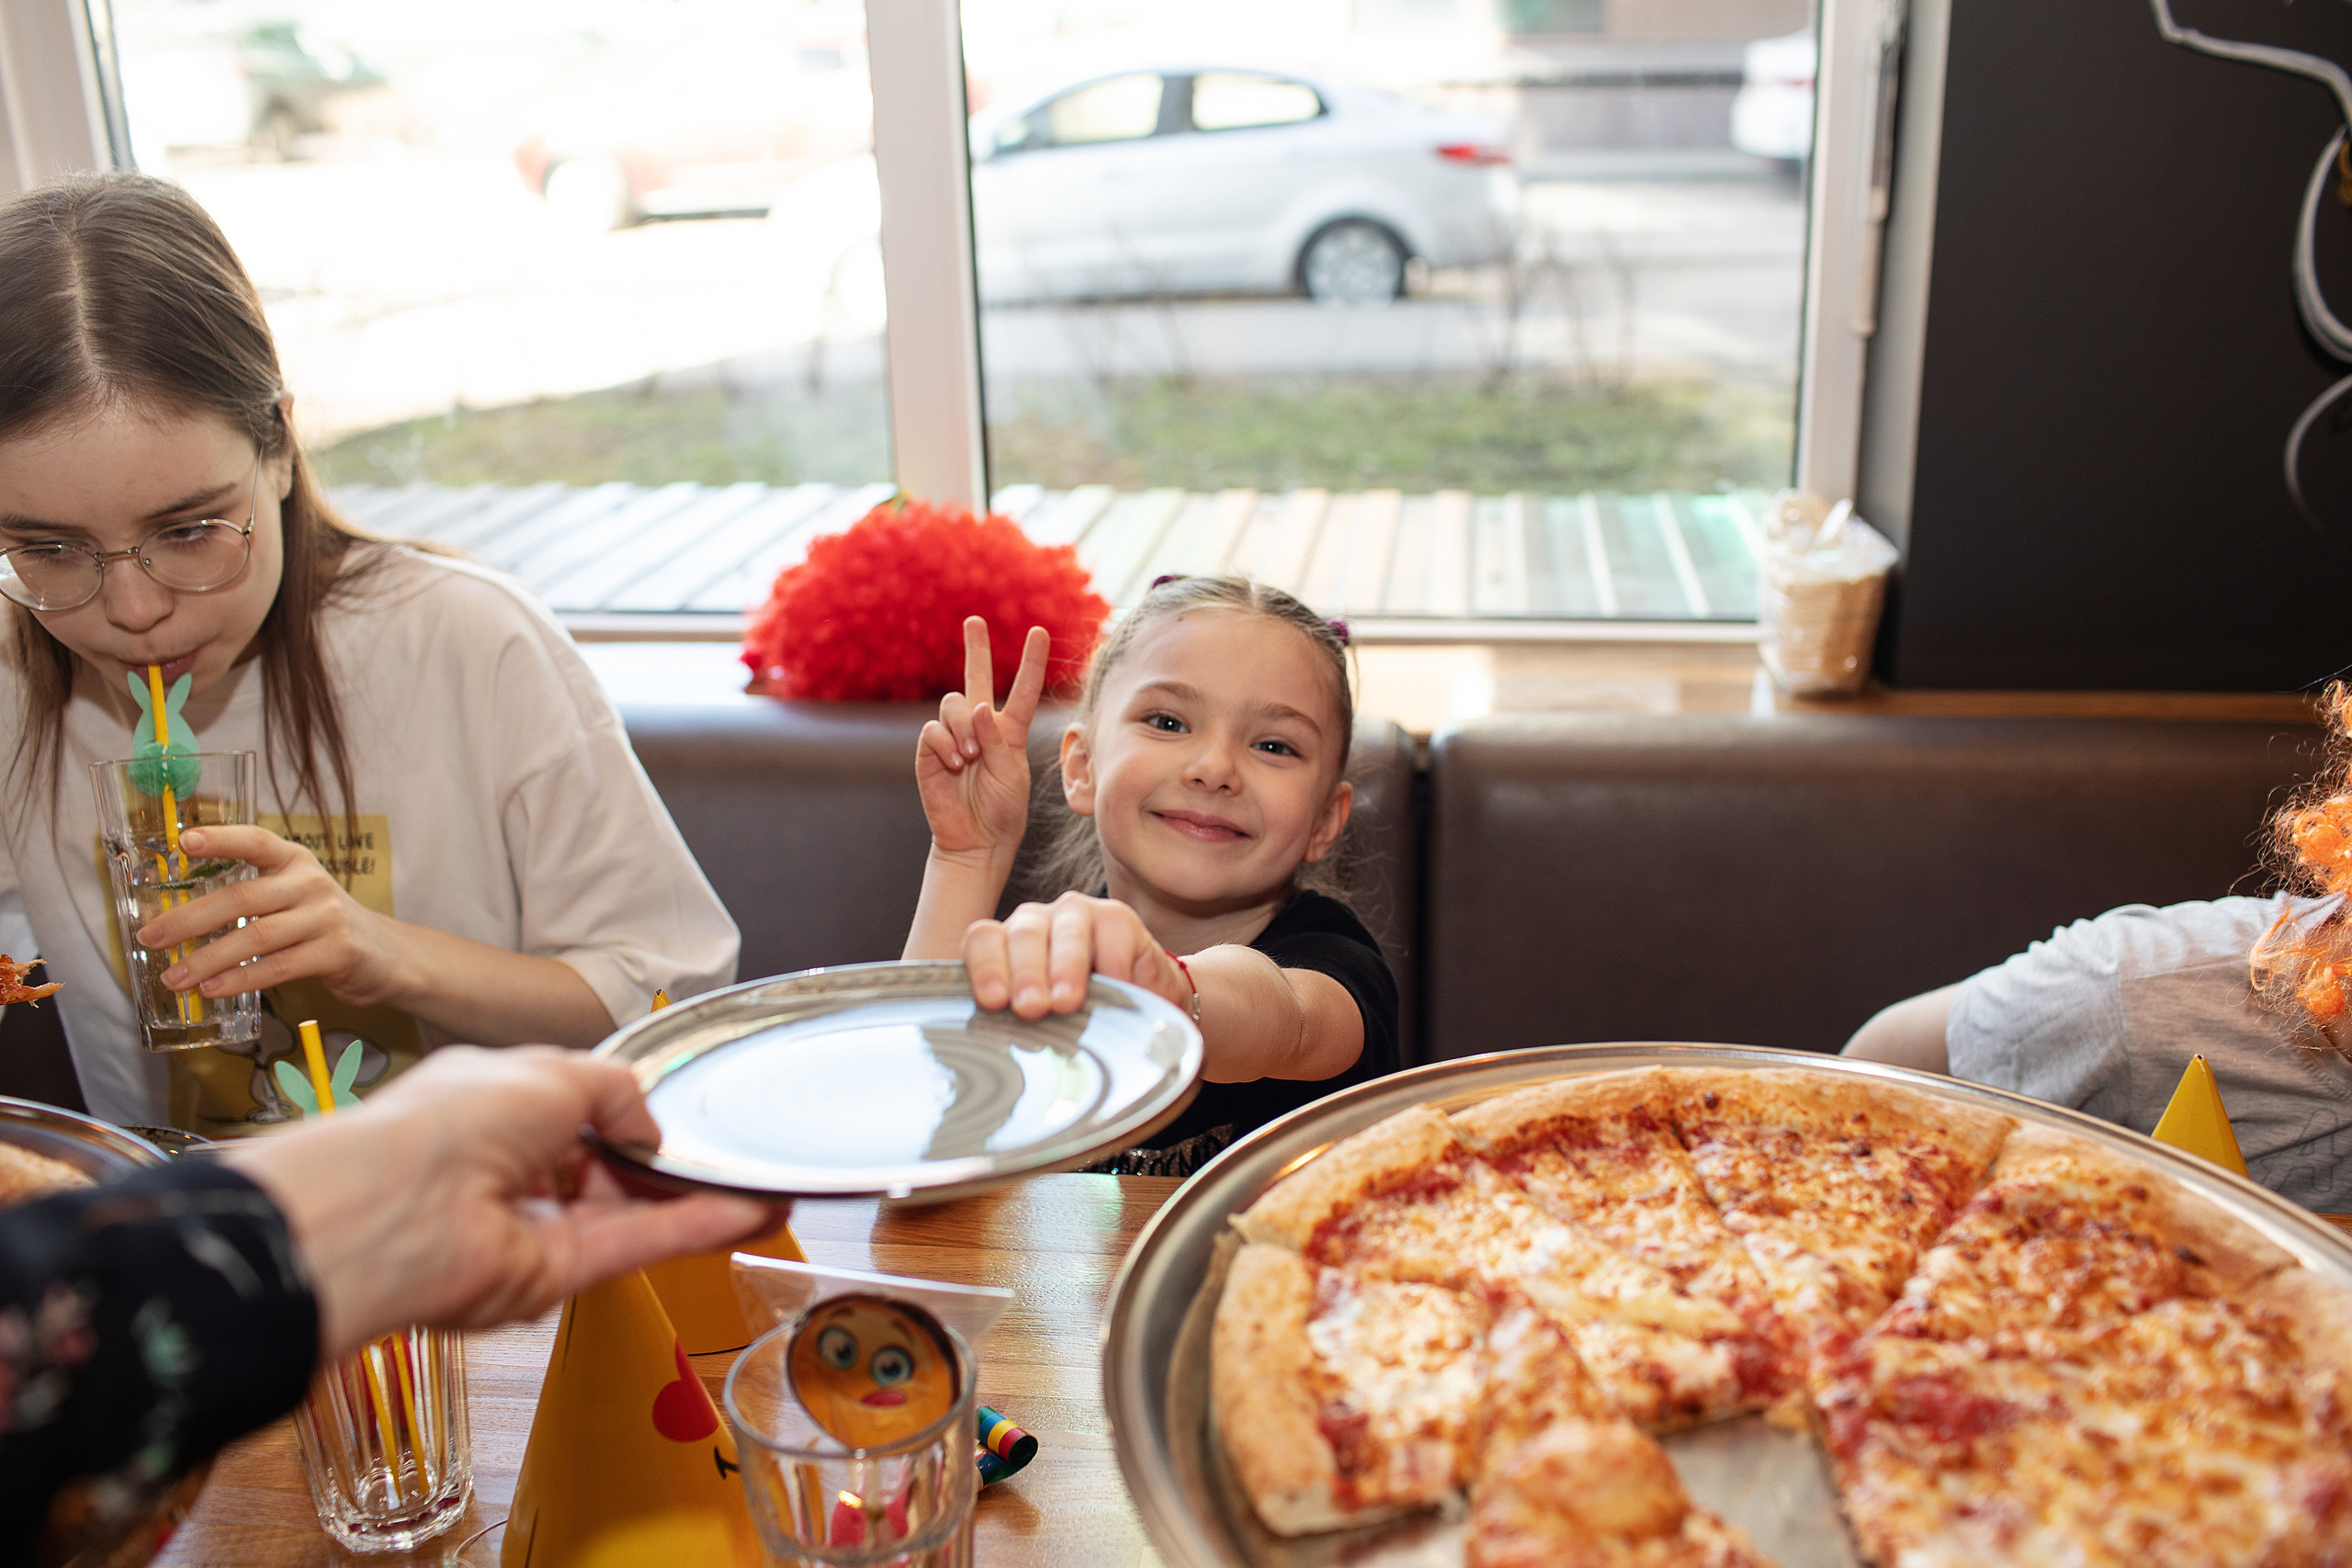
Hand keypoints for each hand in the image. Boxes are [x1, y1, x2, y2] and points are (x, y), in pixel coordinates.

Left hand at [136, 823, 397, 1006]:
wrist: (385, 953)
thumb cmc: (321, 923)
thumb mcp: (293, 895)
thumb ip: (250, 895)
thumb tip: (177, 918)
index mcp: (294, 861)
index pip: (255, 840)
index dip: (220, 838)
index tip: (182, 841)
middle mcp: (311, 883)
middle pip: (242, 897)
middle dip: (189, 919)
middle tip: (150, 937)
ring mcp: (326, 917)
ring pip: (255, 936)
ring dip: (207, 959)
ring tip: (174, 977)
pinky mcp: (336, 952)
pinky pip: (278, 967)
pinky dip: (240, 979)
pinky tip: (212, 989)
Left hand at [223, 1046, 779, 1360]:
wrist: (392, 1211)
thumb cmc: (440, 1127)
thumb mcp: (550, 1071)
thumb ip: (615, 1092)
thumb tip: (648, 1125)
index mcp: (495, 1110)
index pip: (578, 1114)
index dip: (632, 1118)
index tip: (685, 1121)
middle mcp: (510, 1172)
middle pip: (609, 1172)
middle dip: (672, 1167)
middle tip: (735, 1158)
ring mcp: (531, 1228)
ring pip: (630, 1214)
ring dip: (697, 1202)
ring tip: (763, 1190)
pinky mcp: (551, 1277)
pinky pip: (633, 1248)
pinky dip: (689, 1230)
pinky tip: (742, 1214)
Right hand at [917, 617, 1049, 861]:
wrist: (976, 840)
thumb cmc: (1002, 809)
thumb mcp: (1011, 774)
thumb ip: (996, 740)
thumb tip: (976, 708)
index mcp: (1009, 731)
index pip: (1022, 690)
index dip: (1031, 662)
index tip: (1039, 631)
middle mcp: (980, 727)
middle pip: (975, 678)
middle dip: (976, 648)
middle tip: (975, 621)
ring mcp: (953, 736)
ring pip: (953, 705)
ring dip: (964, 728)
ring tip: (970, 759)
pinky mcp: (930, 751)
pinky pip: (933, 730)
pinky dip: (945, 745)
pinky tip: (956, 765)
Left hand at [962, 890, 1192, 1019]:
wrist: (1129, 997)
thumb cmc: (1070, 1009)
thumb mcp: (1038, 1017)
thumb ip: (1014, 1023)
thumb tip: (996, 1057)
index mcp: (1005, 942)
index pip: (984, 941)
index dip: (986, 968)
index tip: (994, 1001)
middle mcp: (1035, 921)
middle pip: (1024, 936)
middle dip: (1027, 974)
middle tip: (1031, 1008)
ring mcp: (1075, 915)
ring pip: (1067, 933)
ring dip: (1066, 968)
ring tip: (1067, 1002)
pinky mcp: (1115, 917)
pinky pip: (1112, 939)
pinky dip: (1113, 970)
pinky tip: (1115, 993)